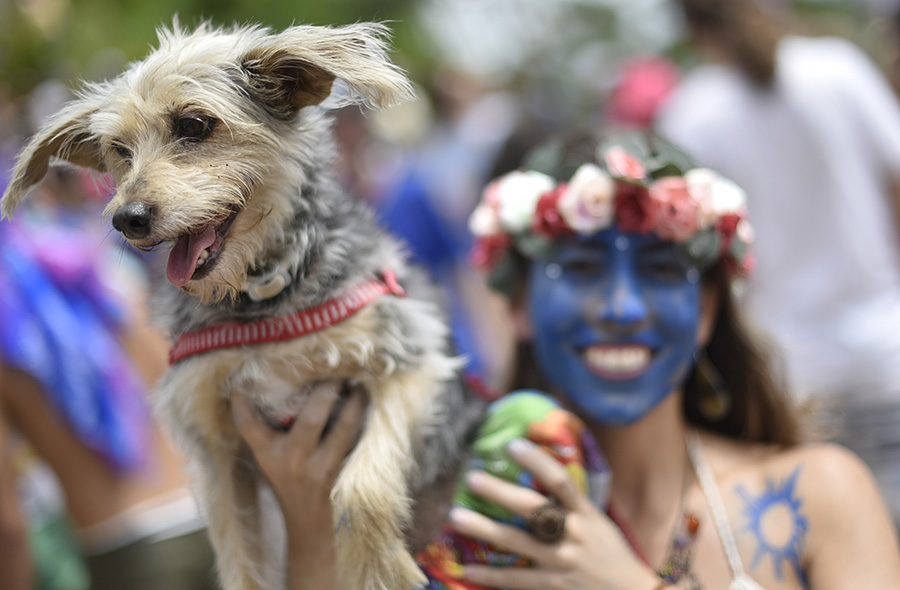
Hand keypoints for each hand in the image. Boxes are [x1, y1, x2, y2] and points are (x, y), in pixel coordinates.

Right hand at [231, 382, 367, 589]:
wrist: (304, 518)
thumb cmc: (285, 476)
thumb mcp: (268, 455)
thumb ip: (266, 426)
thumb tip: (268, 383)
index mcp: (266, 453)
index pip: (249, 423)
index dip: (242, 401)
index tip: (242, 379)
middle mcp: (290, 459)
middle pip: (310, 419)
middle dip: (327, 390)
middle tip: (336, 367)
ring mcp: (317, 467)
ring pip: (341, 429)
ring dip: (354, 403)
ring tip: (359, 382)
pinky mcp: (336, 470)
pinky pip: (351, 438)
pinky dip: (358, 415)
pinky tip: (363, 397)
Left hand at [448, 438, 660, 589]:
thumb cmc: (611, 556)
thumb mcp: (599, 524)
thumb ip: (572, 504)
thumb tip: (541, 472)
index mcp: (586, 515)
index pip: (560, 481)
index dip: (537, 461)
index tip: (512, 445)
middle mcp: (573, 535)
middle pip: (532, 508)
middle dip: (500, 492)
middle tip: (473, 477)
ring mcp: (562, 563)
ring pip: (518, 543)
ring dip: (484, 529)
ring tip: (456, 517)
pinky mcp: (554, 587)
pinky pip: (517, 580)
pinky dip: (491, 577)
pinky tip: (467, 571)